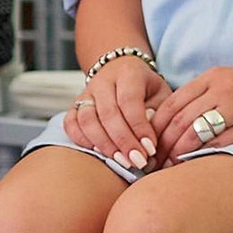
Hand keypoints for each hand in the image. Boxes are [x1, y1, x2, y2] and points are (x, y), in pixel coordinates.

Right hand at [66, 55, 169, 171]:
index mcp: (129, 73)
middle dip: (123, 141)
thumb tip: (147, 138)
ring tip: (121, 161)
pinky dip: (82, 141)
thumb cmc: (146, 88)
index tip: (149, 148)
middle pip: (108, 113)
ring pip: (87, 120)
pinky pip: (70, 125)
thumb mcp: (161, 94)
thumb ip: (158, 113)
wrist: (122, 71)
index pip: (130, 101)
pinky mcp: (73, 106)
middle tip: (137, 161)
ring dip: (104, 144)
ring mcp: (85, 93)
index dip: (139, 127)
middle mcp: (103, 81)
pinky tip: (99, 153)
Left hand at [155, 61, 232, 161]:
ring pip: (192, 133)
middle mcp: (223, 88)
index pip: (170, 105)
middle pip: (177, 121)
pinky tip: (192, 168)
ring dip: (175, 155)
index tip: (147, 147)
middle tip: (150, 166)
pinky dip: (200, 157)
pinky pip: (218, 143)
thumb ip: (208, 97)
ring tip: (167, 170)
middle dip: (159, 146)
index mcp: (215, 76)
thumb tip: (177, 126)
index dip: (153, 130)